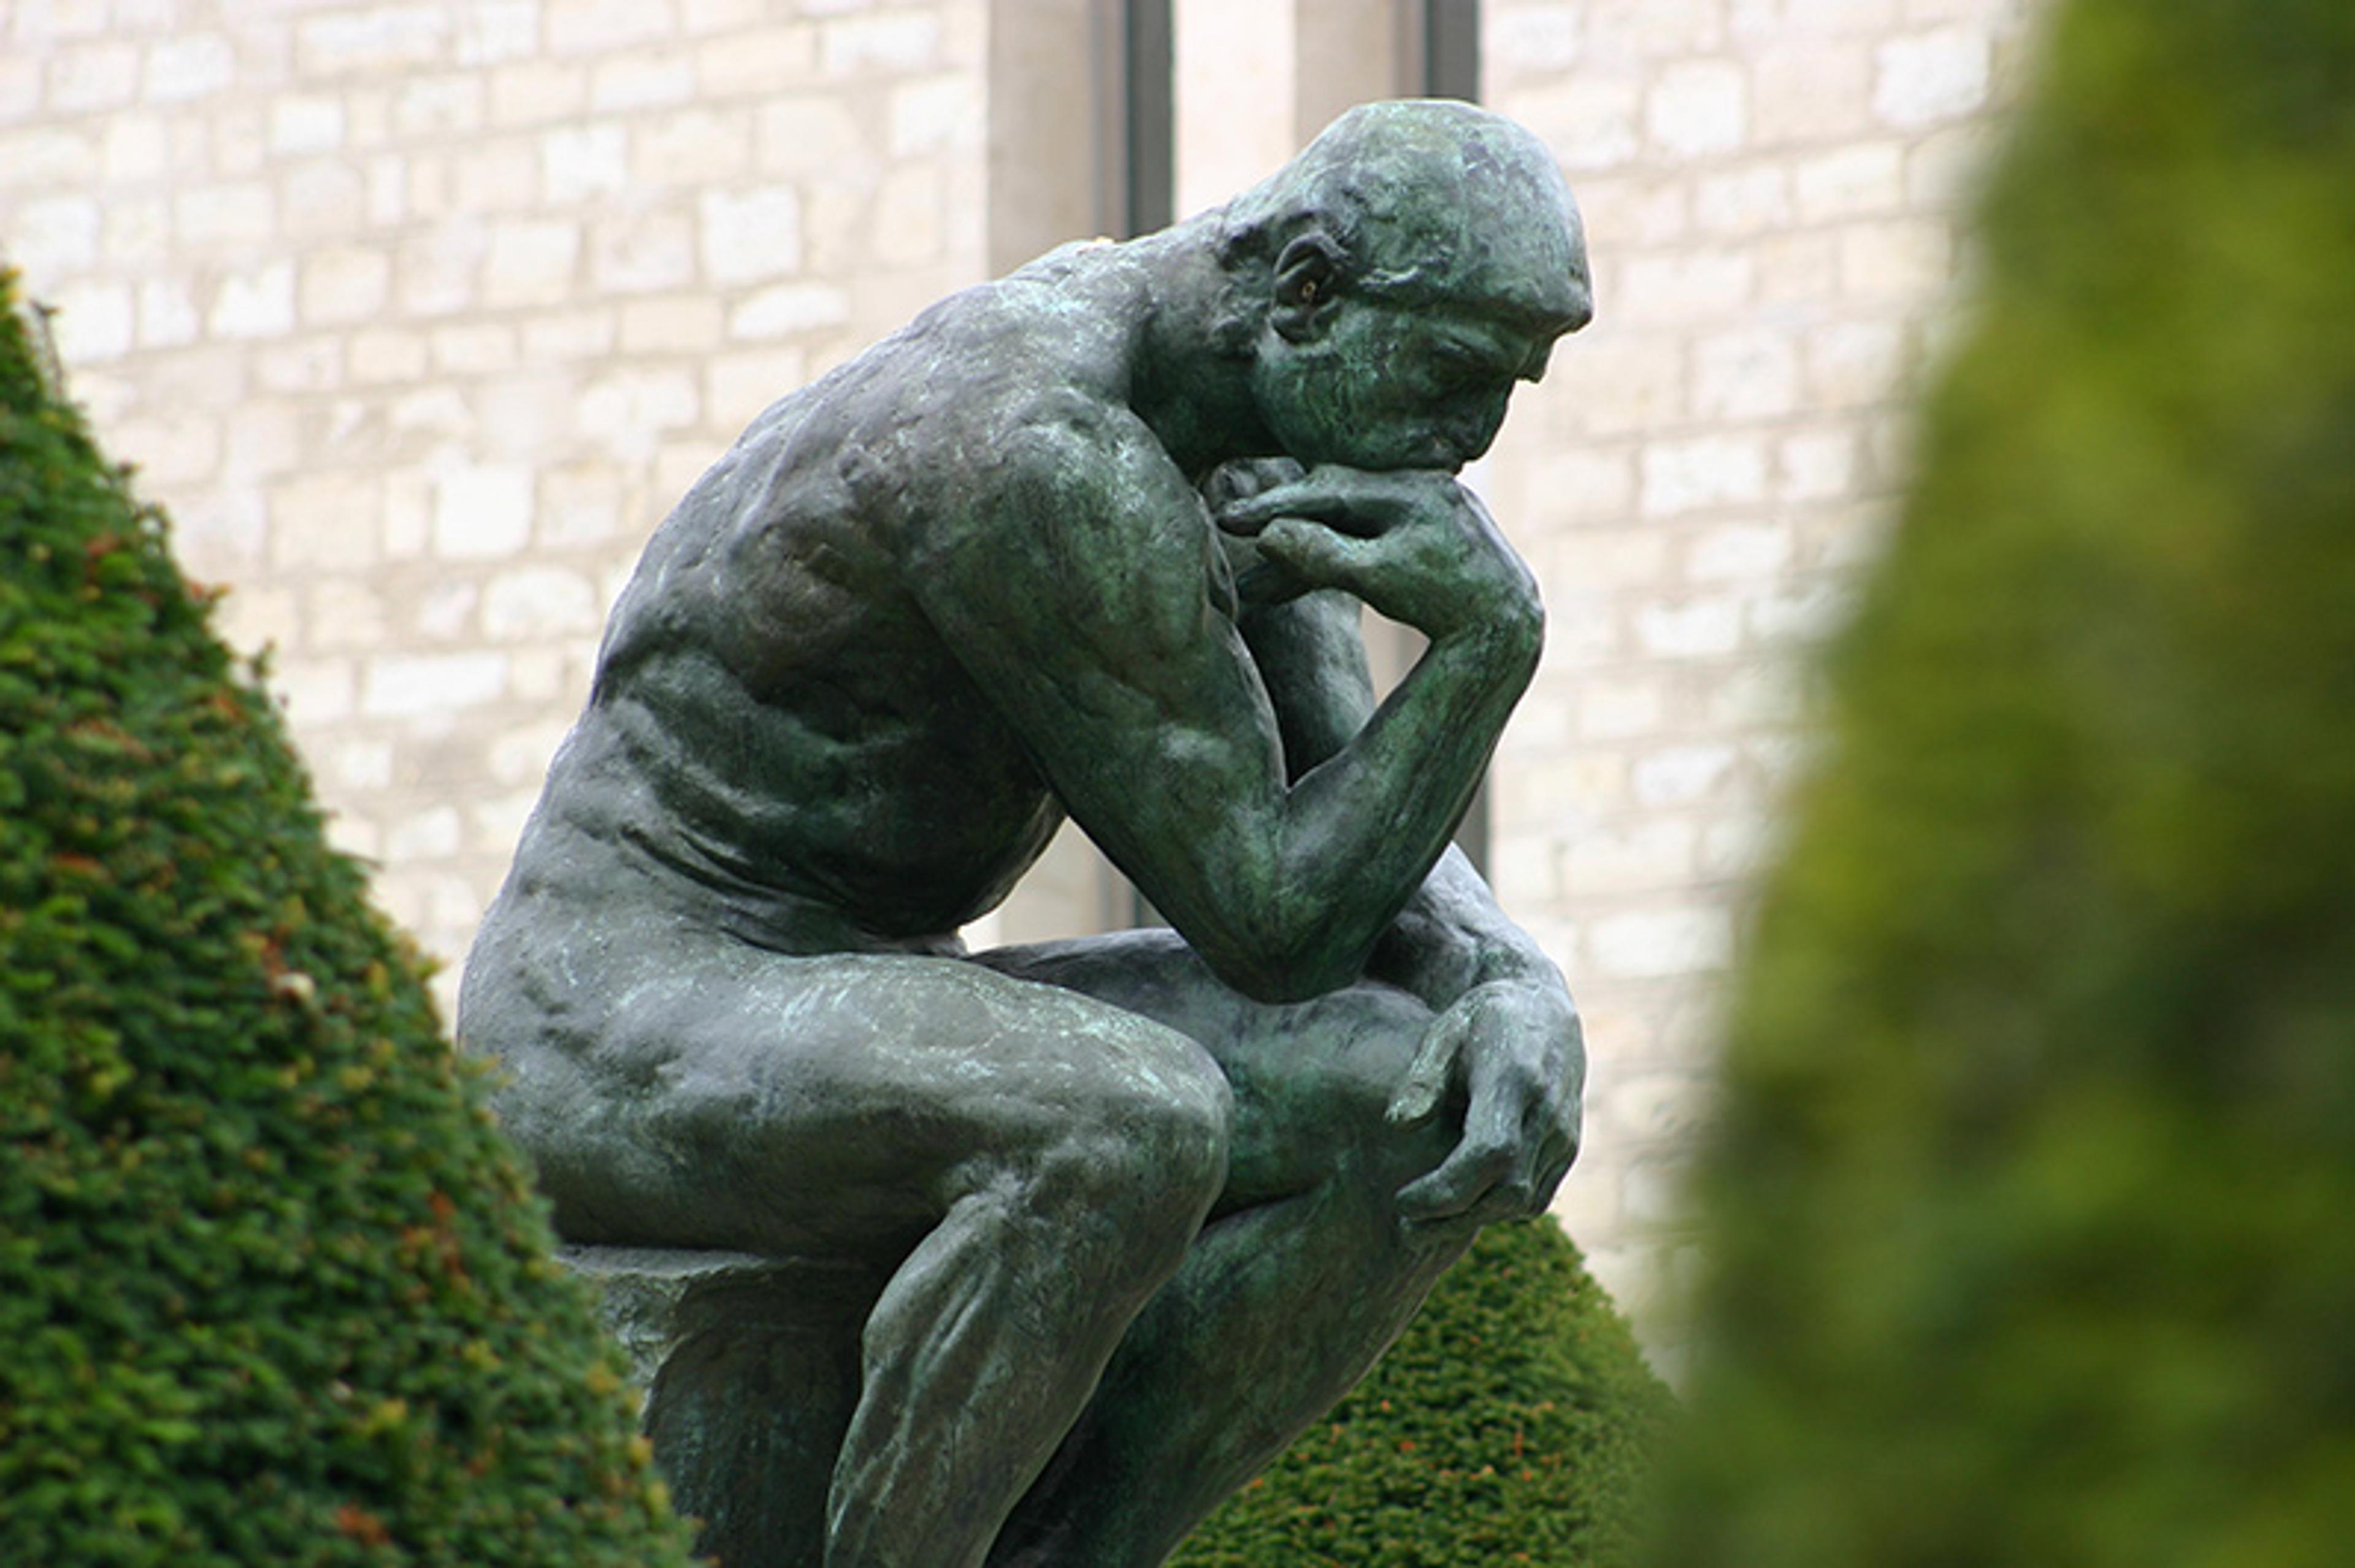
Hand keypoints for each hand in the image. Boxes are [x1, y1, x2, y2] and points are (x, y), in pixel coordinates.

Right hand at [1212, 465, 1540, 644]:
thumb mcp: (1378, 581)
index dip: (1270, 506)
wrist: (1506, 623)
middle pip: (1330, 497)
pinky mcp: (1426, 523)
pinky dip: (1334, 552)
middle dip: (1280, 520)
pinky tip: (1298, 579)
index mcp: (1405, 489)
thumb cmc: (1443, 604)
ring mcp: (1423, 500)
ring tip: (1259, 587)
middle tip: (1228, 531)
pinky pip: (1367, 530)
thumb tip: (1269, 535)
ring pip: (1346, 518)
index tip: (1225, 520)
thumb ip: (1324, 556)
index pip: (1323, 491)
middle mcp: (1416, 483)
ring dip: (1303, 546)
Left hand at [1385, 978, 1584, 1239]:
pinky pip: (1536, 1196)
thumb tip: (1398, 1125)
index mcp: (1515, 1079)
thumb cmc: (1482, 1019)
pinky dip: (1498, 1210)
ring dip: (1473, 1219)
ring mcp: (1564, 1134)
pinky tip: (1460, 1206)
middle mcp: (1548, 1112)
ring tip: (1424, 1223)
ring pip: (1524, 1202)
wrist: (1543, 1007)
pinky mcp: (1568, 1148)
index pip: (1489, 1153)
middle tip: (1404, 1225)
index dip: (1446, 1189)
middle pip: (1507, 1190)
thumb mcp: (1445, 1032)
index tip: (1402, 1201)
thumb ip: (1422, 1078)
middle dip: (1453, 1218)